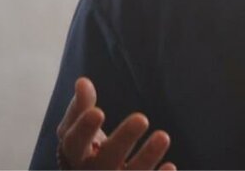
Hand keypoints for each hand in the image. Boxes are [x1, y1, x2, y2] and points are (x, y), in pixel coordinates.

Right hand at [56, 77, 175, 169]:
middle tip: (142, 118)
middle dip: (123, 140)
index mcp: (75, 156)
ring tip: (163, 136)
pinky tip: (170, 167)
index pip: (74, 143)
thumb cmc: (85, 150)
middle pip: (106, 159)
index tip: (98, 112)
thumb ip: (80, 108)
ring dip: (147, 157)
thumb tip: (82, 81)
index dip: (84, 129)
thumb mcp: (77, 131)